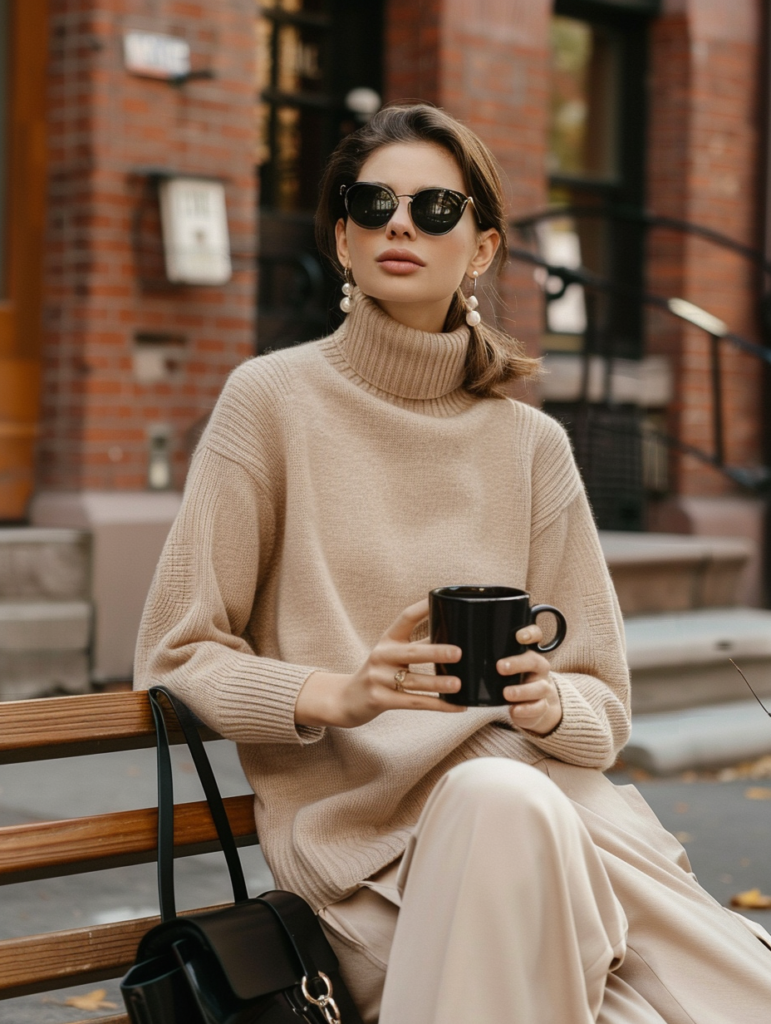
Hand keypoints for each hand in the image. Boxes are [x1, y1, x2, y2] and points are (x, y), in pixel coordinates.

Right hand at [295, 599, 465, 728]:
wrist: (346, 699)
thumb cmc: (379, 673)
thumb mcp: (391, 654)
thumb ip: (418, 646)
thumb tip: (455, 640)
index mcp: (388, 640)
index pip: (406, 618)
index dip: (423, 608)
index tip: (442, 600)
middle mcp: (382, 656)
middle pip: (412, 653)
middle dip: (436, 652)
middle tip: (458, 652)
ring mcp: (379, 679)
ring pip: (413, 681)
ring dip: (437, 684)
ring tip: (458, 684)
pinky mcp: (380, 700)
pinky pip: (413, 703)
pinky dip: (438, 705)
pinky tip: (457, 706)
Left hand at [498, 624, 562, 734]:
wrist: (534, 706)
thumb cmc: (512, 679)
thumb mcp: (505, 664)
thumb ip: (491, 655)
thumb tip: (460, 642)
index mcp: (529, 653)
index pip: (536, 636)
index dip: (530, 633)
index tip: (519, 637)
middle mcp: (539, 668)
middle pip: (535, 661)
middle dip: (518, 663)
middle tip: (500, 667)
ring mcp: (542, 687)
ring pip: (540, 687)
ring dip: (522, 690)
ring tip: (506, 693)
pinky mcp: (541, 706)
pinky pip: (538, 707)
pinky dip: (525, 710)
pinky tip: (513, 710)